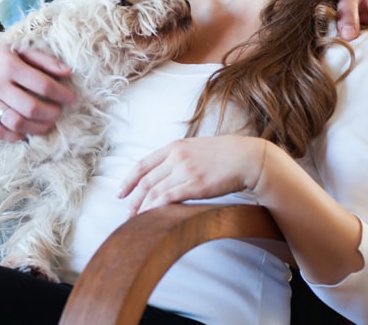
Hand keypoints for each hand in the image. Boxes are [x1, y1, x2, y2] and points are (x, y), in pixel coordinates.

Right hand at [0, 42, 76, 140]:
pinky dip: (16, 136)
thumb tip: (68, 72)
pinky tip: (26, 131)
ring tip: (47, 124)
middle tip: (58, 113)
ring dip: (37, 128)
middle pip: (30, 107)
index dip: (61, 94)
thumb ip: (44, 61)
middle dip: (51, 113)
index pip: (42, 84)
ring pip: (16, 122)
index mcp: (9, 66)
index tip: (72, 99)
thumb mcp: (20, 51)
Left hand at [117, 136, 265, 215]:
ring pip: (154, 191)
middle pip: (146, 181)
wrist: (247, 157)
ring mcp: (185, 170)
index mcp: (174, 147)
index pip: (142, 165)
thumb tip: (165, 173)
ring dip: (143, 207)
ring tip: (137, 220)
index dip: (128, 180)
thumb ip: (179, 158)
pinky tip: (152, 218)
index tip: (120, 193)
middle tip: (127, 213)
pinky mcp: (195, 185)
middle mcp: (176, 157)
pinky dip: (156, 209)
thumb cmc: (224, 156)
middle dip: (133, 199)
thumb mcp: (196, 149)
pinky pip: (169, 198)